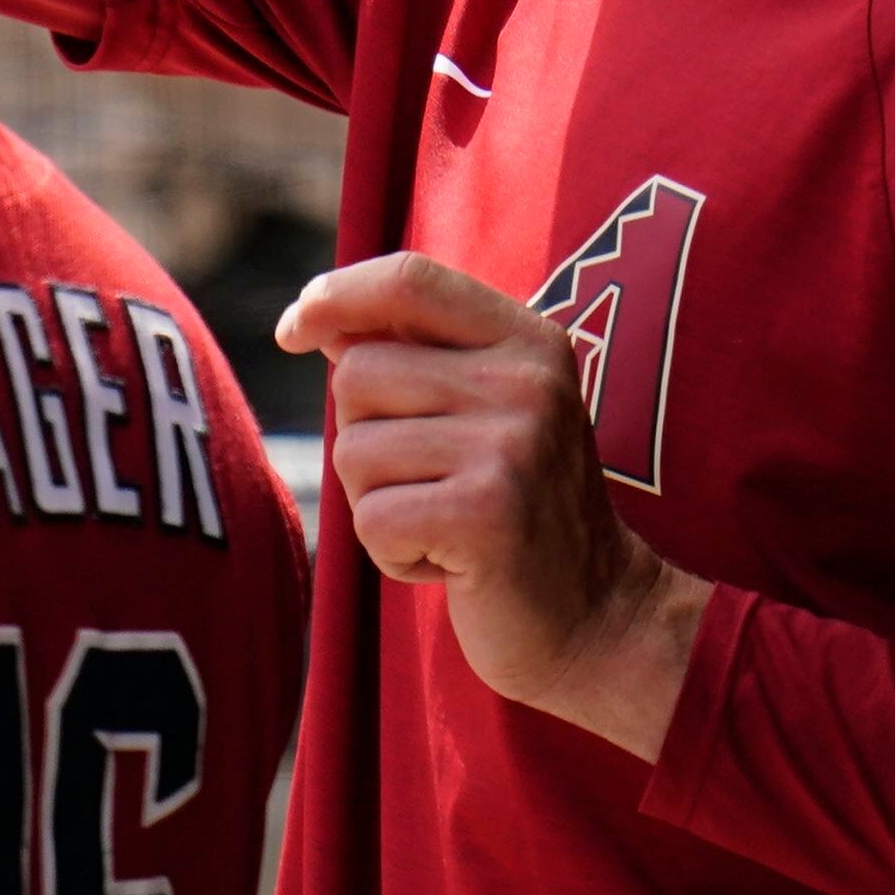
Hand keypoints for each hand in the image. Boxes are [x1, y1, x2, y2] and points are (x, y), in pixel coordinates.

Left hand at [279, 253, 713, 761]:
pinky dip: (390, 554)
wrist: (599, 616)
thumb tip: (316, 317)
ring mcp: (511, 445)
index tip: (295, 329)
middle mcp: (525, 382)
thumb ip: (412, 356)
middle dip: (364, 439)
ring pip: (354, 452)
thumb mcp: (483, 412)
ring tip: (444, 523)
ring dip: (378, 504)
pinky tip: (448, 562)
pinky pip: (370, 519)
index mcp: (527, 341)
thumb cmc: (517, 509)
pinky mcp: (486, 513)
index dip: (336, 293)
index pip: (410, 278)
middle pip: (357, 374)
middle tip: (430, 484)